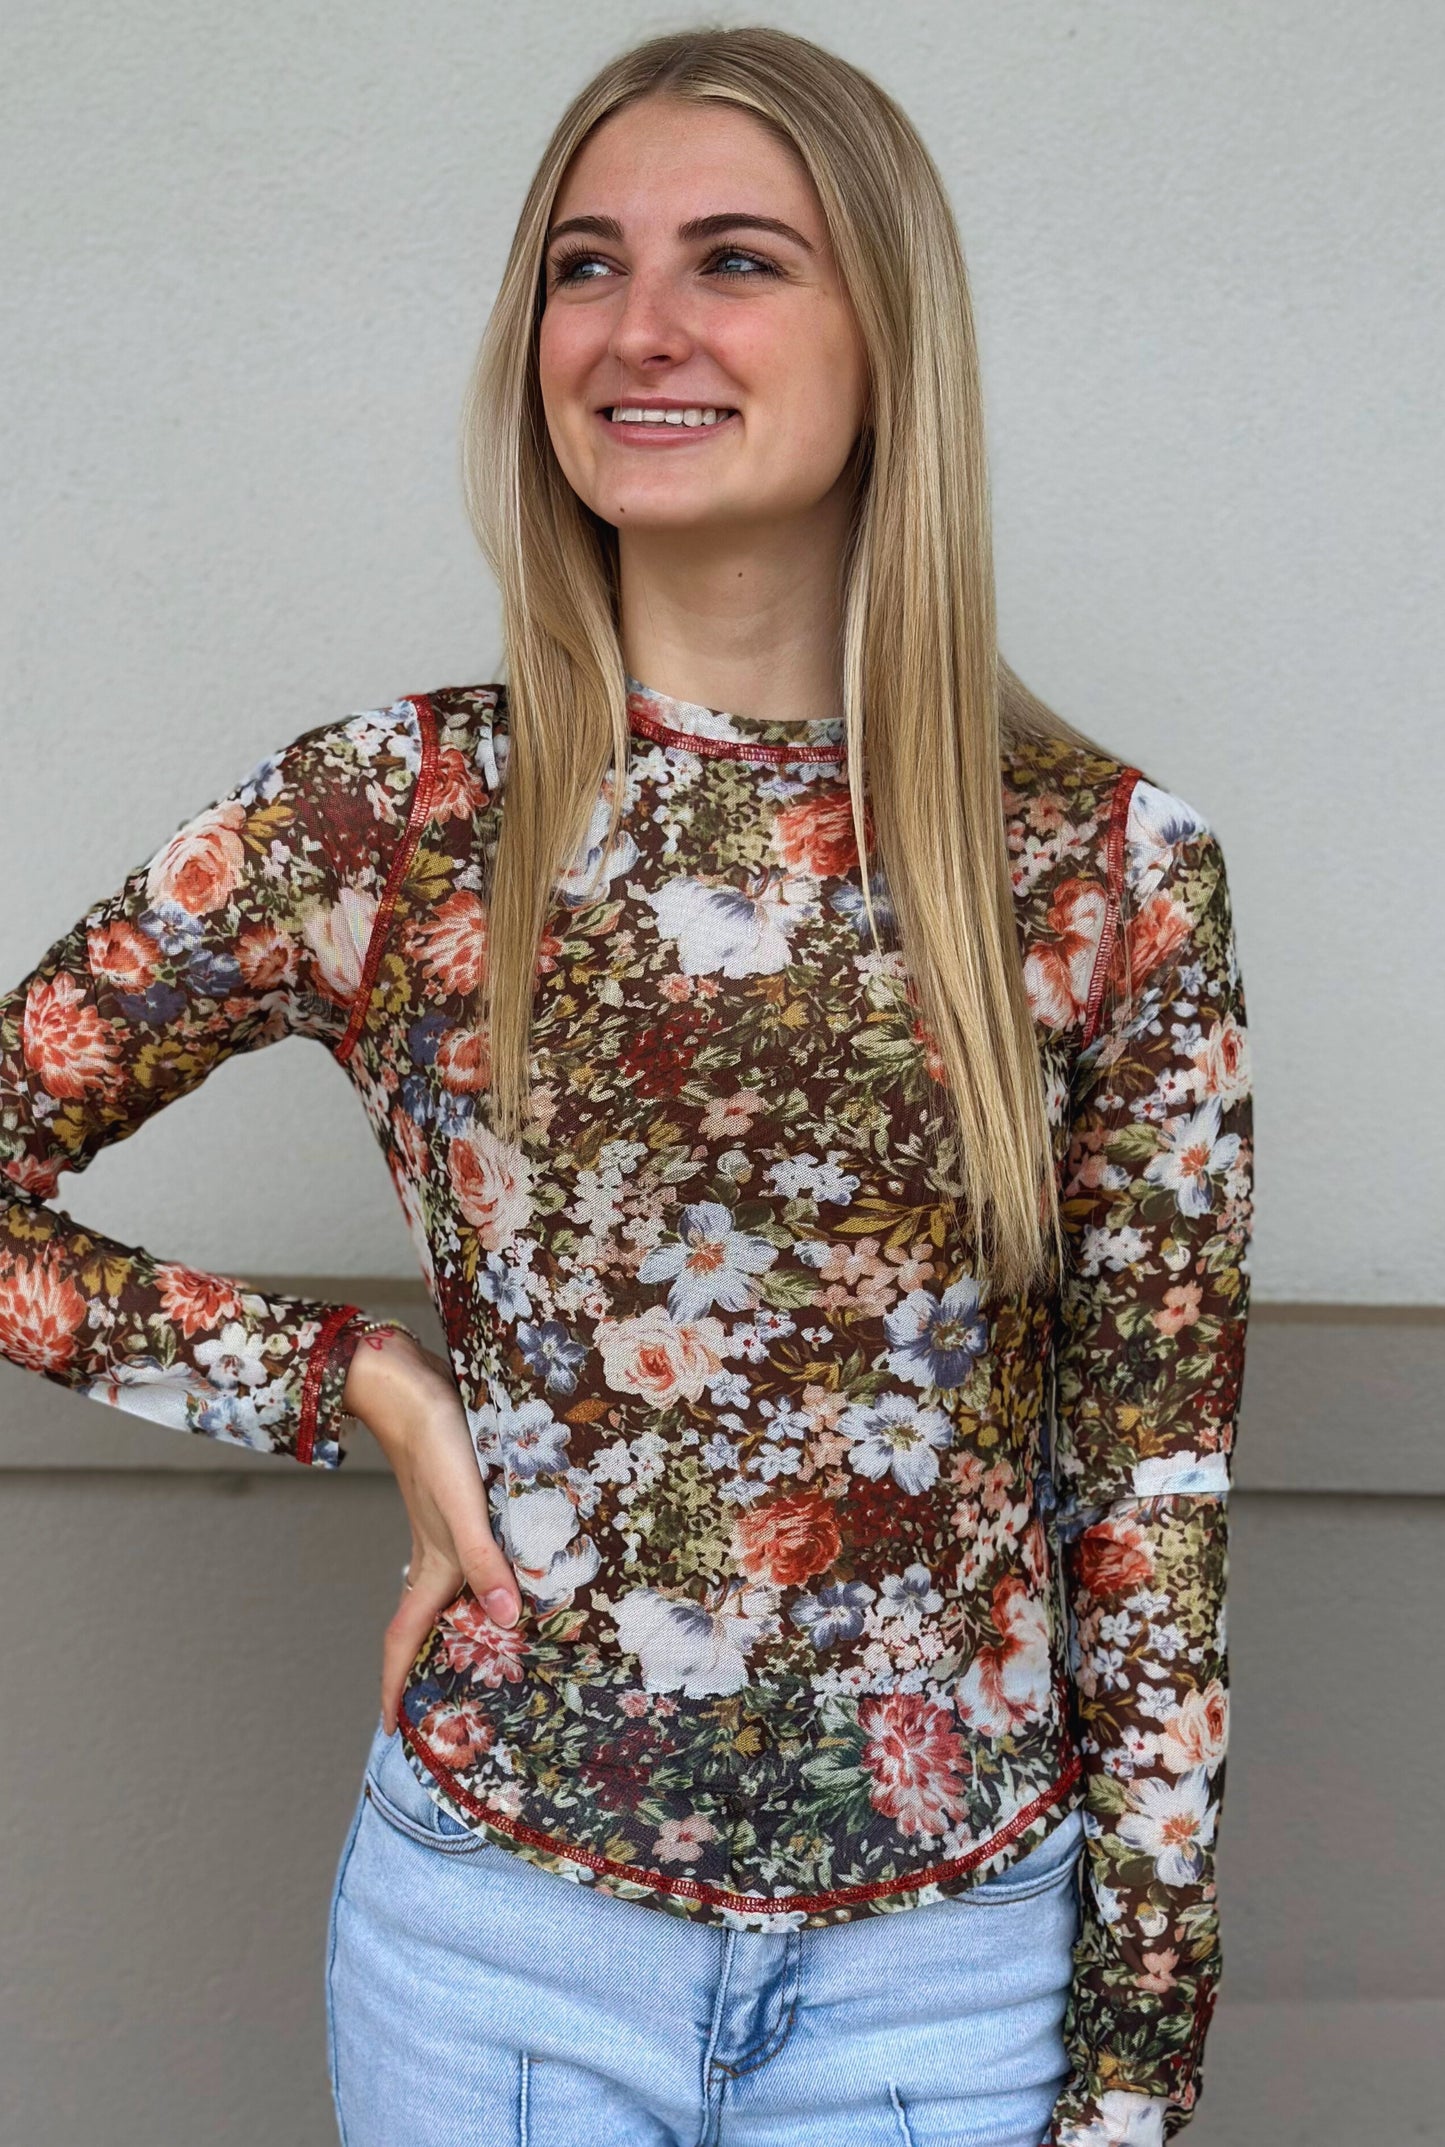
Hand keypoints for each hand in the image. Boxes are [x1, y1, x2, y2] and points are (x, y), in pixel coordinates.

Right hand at [342, 1327, 520, 1734]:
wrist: (410, 1385)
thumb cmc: (435, 1444)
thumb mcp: (466, 1506)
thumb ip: (486, 1561)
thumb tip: (508, 1619)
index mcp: (432, 1564)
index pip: (403, 1640)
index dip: (395, 1686)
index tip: (390, 1727)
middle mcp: (435, 1553)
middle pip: (428, 1623)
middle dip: (431, 1666)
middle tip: (452, 1702)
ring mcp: (445, 1527)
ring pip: (451, 1589)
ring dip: (463, 1619)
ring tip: (492, 1646)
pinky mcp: (458, 1500)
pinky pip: (471, 1554)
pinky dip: (486, 1574)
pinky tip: (514, 1565)